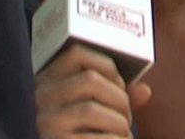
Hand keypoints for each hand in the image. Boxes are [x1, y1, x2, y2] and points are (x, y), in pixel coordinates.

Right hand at [35, 44, 151, 138]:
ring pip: (95, 110)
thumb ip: (111, 101)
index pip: (76, 55)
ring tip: (120, 137)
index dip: (106, 66)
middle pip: (90, 81)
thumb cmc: (76, 136)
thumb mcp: (84, 116)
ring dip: (119, 126)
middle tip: (125, 120)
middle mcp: (39, 99)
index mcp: (44, 83)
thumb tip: (145, 91)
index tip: (119, 86)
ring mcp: (45, 123)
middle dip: (119, 100)